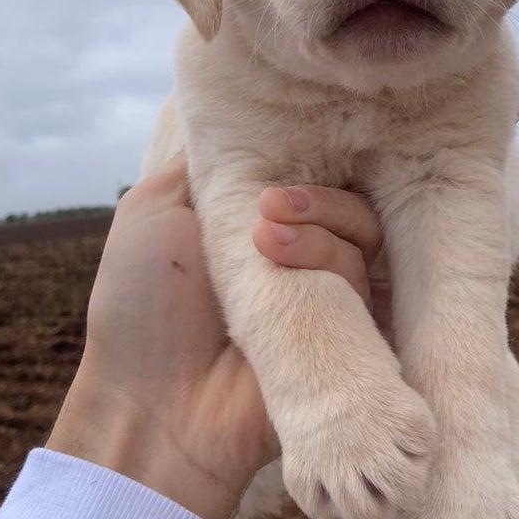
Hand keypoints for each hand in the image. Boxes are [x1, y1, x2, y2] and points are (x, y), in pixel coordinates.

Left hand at [46, 154, 385, 518]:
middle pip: (351, 204)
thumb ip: (203, 161)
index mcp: (261, 222)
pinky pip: (377, 299)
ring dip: (322, 240)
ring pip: (366, 245)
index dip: (306, 165)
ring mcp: (330, 301)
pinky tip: (309, 287)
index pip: (314, 172)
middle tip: (270, 213)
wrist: (153, 406)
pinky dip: (348, 282)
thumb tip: (242, 112)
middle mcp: (303, 258)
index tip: (274, 173)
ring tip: (268, 250)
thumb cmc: (141, 306)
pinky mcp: (353, 344)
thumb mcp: (154, 209)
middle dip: (317, 203)